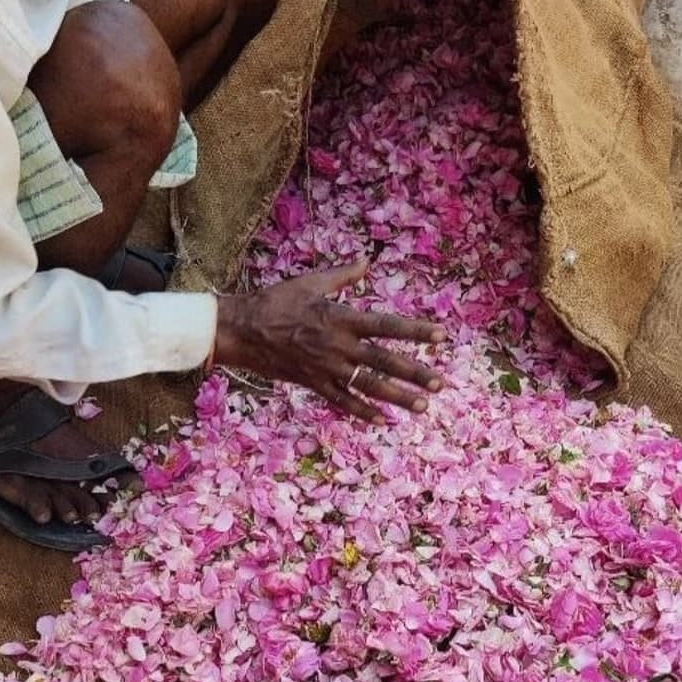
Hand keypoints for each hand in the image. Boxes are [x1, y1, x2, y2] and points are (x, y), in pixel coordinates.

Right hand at [213, 260, 444, 422]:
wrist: (241, 330)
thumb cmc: (274, 302)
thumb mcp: (310, 283)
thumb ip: (342, 274)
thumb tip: (366, 260)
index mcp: (340, 318)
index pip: (387, 325)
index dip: (415, 331)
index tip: (440, 337)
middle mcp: (338, 346)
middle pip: (384, 361)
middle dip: (415, 373)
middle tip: (440, 384)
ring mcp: (326, 368)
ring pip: (368, 386)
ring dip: (397, 397)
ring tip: (422, 406)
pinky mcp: (313, 384)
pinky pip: (342, 401)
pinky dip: (362, 411)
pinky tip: (382, 420)